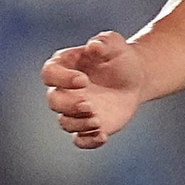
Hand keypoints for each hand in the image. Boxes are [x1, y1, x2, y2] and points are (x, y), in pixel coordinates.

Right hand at [40, 32, 145, 148]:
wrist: (135, 78)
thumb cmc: (120, 57)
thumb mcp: (114, 44)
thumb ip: (103, 42)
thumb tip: (93, 46)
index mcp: (63, 66)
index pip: (49, 74)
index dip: (62, 79)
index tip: (83, 80)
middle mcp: (64, 90)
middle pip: (54, 101)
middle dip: (69, 106)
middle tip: (89, 105)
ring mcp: (74, 110)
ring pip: (65, 122)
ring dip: (79, 124)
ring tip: (98, 121)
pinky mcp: (87, 126)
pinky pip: (80, 140)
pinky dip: (88, 142)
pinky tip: (102, 136)